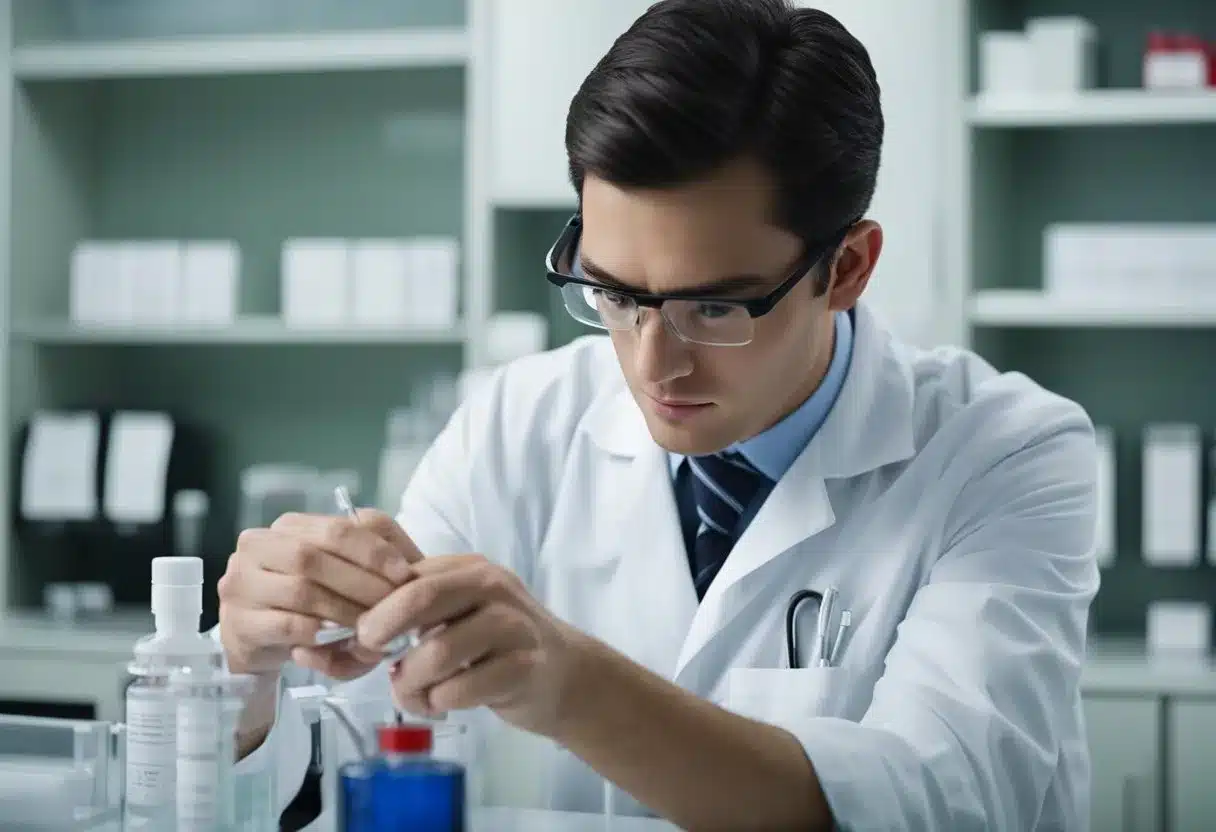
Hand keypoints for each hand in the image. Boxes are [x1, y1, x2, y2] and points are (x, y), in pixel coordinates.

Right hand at [218, 509, 422, 679]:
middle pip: (314, 558)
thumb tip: (406, 565)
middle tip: (393, 605)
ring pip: (301, 592)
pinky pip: (286, 625)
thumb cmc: (314, 599)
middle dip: (361, 583)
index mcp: (287, 526)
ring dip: (344, 611)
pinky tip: (342, 639)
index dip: (373, 551)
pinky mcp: (238, 622)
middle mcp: (257, 546)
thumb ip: (373, 555)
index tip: (405, 574)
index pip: (335, 529)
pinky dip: (320, 633)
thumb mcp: (343, 569)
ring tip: (373, 626)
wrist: (263, 640)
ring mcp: (241, 584)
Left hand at [357, 554, 585, 736]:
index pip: (409, 574)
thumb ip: (412, 605)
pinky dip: (438, 702)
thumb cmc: (496, 644)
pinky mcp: (524, 668)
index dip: (373, 604)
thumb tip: (349, 602)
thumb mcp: (457, 612)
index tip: (356, 634)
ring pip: (437, 652)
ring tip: (411, 693)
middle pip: (421, 598)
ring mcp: (513, 627)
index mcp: (470, 570)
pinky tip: (440, 704)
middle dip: (383, 629)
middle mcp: (494, 588)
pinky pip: (460, 689)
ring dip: (410, 681)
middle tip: (371, 654)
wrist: (565, 675)